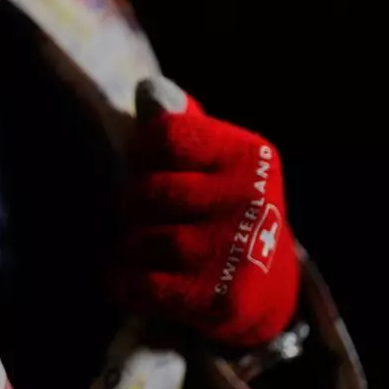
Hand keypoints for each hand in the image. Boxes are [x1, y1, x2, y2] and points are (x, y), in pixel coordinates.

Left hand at [111, 77, 300, 347]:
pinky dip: (124, 284)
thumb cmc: (217, 207)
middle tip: (147, 216)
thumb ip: (174, 123)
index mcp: (248, 155)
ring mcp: (239, 251)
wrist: (264, 287)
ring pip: (143, 240)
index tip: (146, 165)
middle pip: (147, 191)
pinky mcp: (224, 299)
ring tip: (146, 249)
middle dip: (133, 205)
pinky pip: (144, 286)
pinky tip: (127, 280)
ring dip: (130, 247)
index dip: (140, 152)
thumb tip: (149, 90)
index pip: (164, 136)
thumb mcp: (207, 159)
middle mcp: (251, 199)